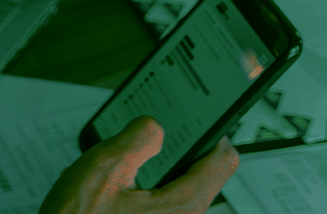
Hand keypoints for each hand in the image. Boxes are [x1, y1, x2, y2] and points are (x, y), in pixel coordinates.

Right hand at [39, 116, 239, 213]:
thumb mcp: (103, 168)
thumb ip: (136, 138)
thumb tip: (152, 128)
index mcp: (183, 205)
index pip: (224, 159)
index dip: (210, 133)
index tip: (195, 122)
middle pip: (201, 176)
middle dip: (175, 155)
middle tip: (147, 144)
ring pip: (178, 193)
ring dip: (156, 176)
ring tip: (125, 171)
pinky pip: (162, 209)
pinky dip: (145, 195)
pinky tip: (116, 194)